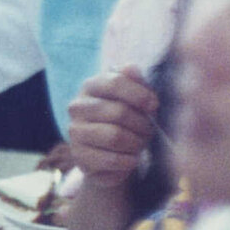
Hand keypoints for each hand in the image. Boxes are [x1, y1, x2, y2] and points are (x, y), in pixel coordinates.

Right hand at [67, 67, 157, 186]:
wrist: (111, 157)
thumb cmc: (127, 121)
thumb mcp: (135, 99)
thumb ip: (135, 82)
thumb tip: (132, 68)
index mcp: (91, 86)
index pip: (115, 82)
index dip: (140, 94)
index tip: (155, 106)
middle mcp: (77, 107)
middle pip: (118, 112)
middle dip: (142, 124)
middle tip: (150, 132)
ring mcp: (75, 132)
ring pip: (114, 136)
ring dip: (136, 143)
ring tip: (141, 145)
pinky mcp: (78, 156)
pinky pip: (110, 159)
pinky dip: (128, 161)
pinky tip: (132, 159)